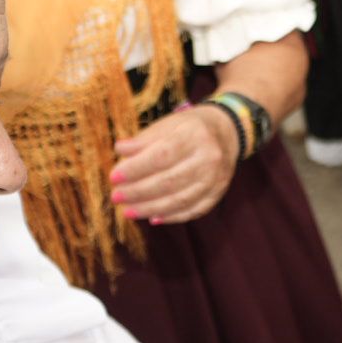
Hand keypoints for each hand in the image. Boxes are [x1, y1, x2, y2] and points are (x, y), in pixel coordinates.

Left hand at [111, 105, 239, 224]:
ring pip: (180, 200)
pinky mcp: (218, 194)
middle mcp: (209, 158)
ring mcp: (216, 179)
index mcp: (195, 135)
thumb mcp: (168, 125)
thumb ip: (144, 139)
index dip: (136, 168)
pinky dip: (172, 216)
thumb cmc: (190, 128)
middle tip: (116, 196)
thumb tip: (120, 151)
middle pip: (169, 181)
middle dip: (138, 192)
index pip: (162, 156)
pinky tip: (153, 218)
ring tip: (128, 211)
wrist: (227, 132)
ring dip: (150, 208)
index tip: (114, 177)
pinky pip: (193, 210)